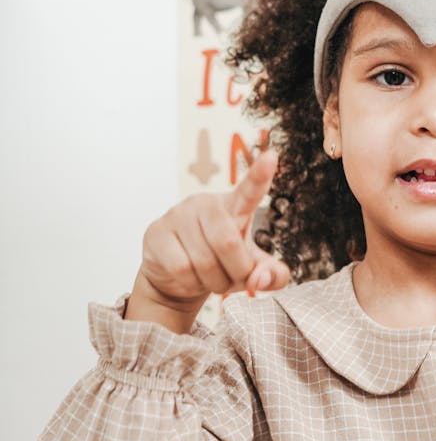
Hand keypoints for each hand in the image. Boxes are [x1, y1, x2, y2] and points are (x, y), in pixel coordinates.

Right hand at [136, 150, 292, 313]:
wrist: (177, 279)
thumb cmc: (222, 266)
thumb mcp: (252, 271)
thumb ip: (272, 275)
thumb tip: (259, 279)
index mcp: (235, 206)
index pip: (250, 189)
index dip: (260, 174)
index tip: (271, 156)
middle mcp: (206, 204)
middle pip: (228, 243)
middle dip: (236, 272)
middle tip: (232, 279)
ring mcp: (178, 215)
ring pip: (204, 261)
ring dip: (214, 282)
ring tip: (210, 278)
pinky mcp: (157, 232)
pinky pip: (182, 269)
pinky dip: (191, 284)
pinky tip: (190, 278)